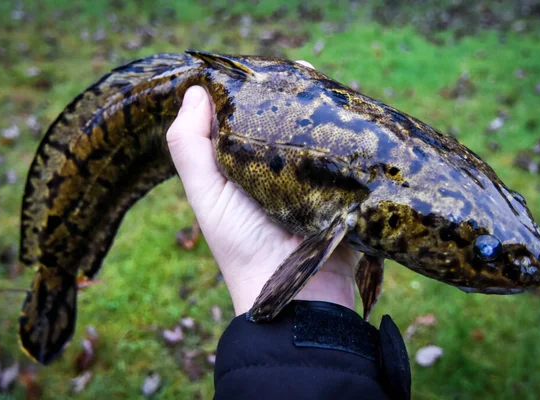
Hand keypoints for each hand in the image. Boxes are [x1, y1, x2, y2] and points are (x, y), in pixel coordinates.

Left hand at [166, 61, 360, 315]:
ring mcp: (312, 177)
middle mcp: (277, 169)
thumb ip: (189, 146)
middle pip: (283, 121)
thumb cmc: (242, 246)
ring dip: (320, 110)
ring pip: (316, 132)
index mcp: (243, 166)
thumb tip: (194, 90)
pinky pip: (346, 152)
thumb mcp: (206, 195)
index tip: (257, 69)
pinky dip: (347, 133)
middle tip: (300, 73)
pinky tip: (349, 112)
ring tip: (326, 86)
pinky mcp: (343, 187)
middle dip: (290, 96)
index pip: (244, 118)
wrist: (296, 295)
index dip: (248, 92)